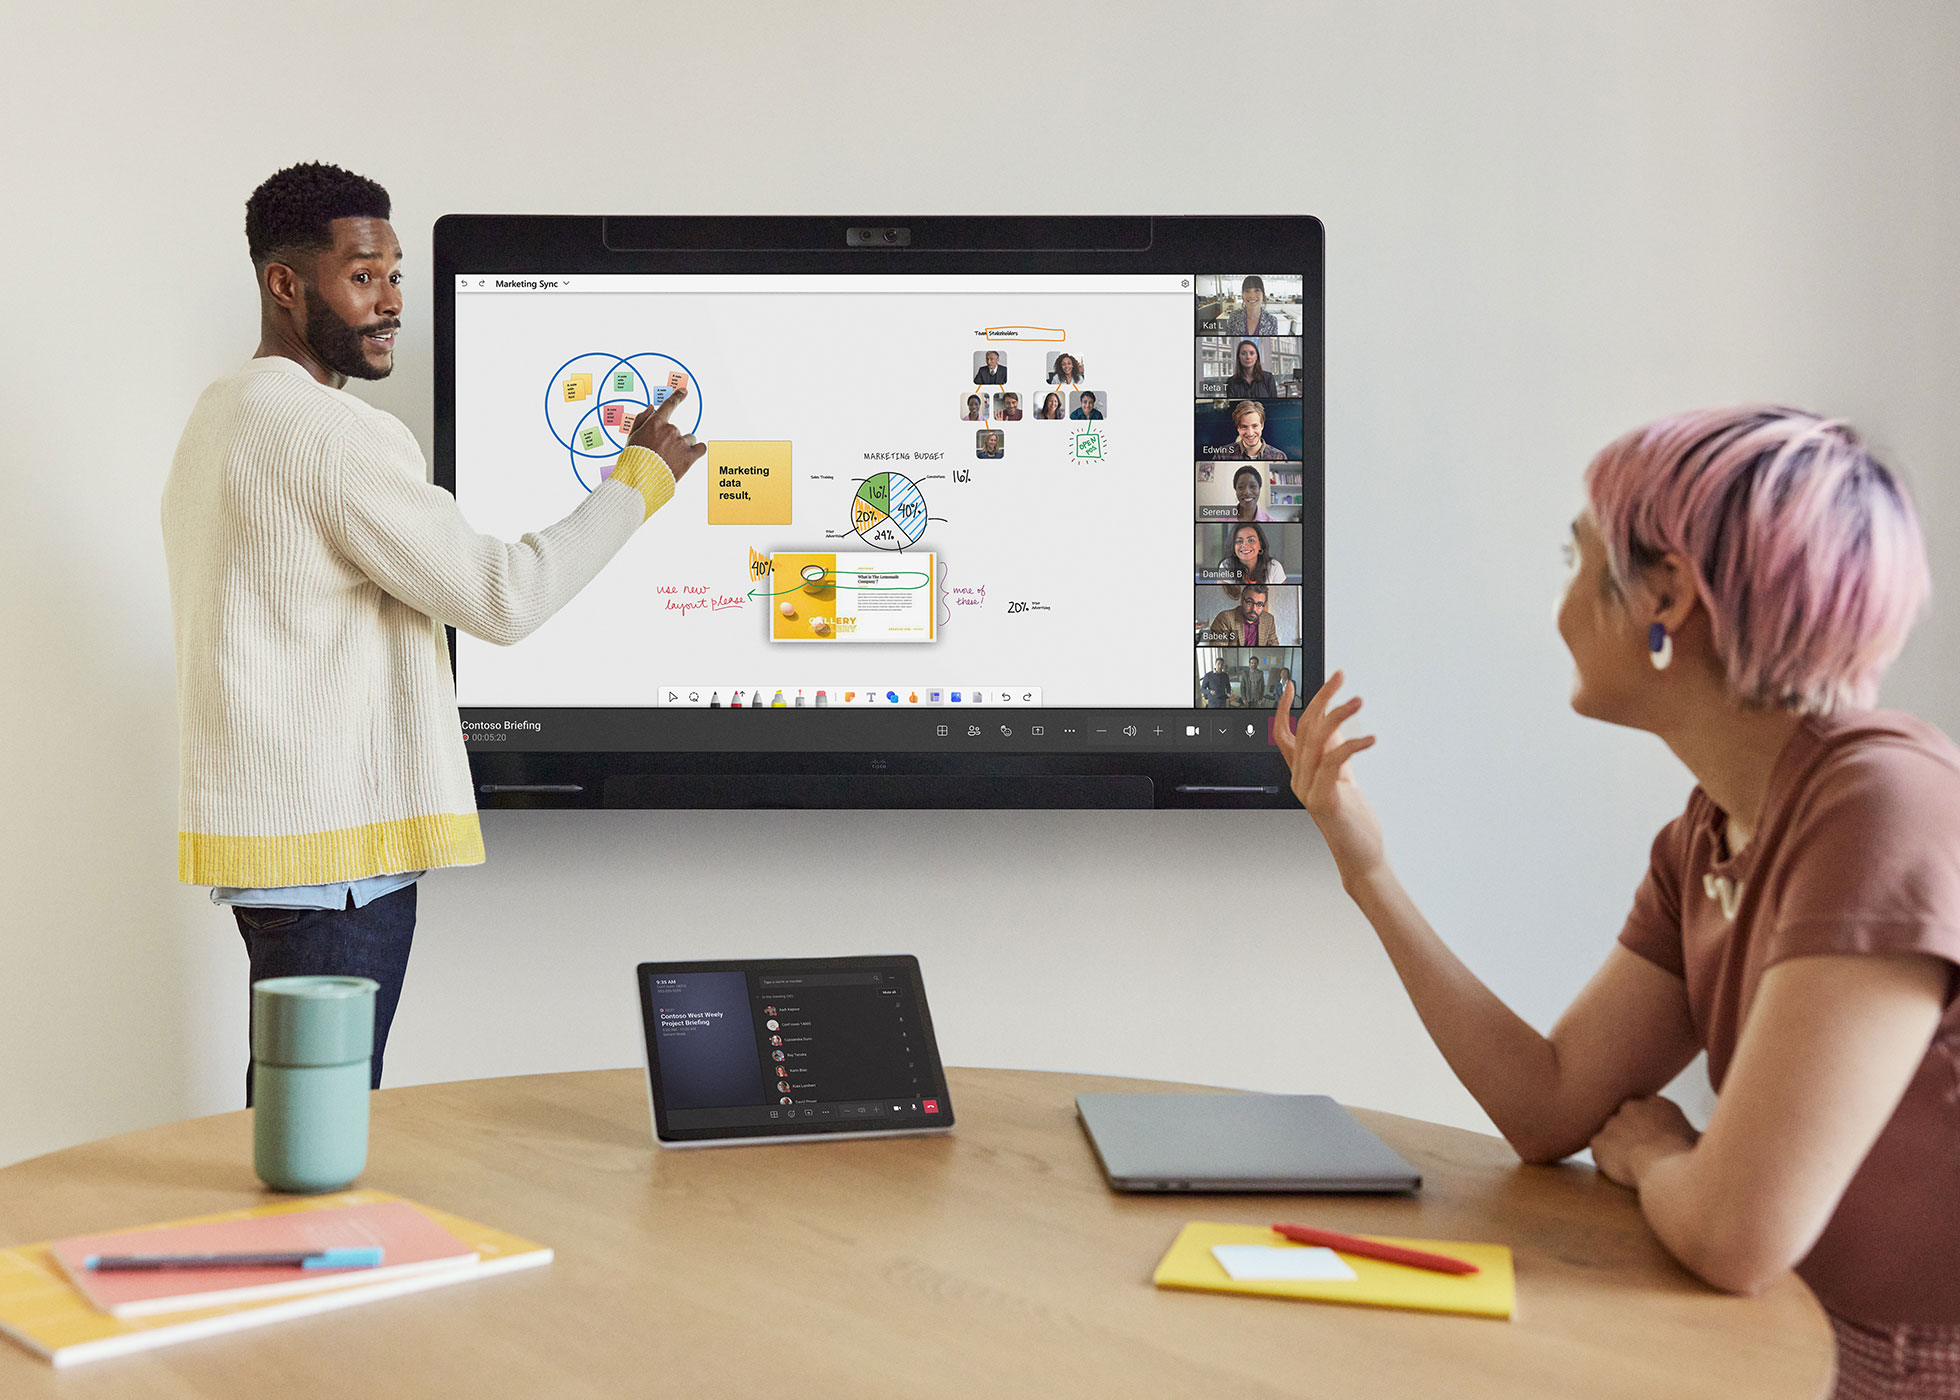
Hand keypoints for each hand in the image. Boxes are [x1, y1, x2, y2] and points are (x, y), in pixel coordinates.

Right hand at [624, 384, 705, 481]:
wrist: (641, 479)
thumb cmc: (633, 458)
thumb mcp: (632, 436)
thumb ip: (641, 419)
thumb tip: (652, 406)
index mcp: (656, 423)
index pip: (669, 405)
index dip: (678, 396)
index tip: (684, 391)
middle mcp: (671, 429)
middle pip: (677, 430)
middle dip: (672, 439)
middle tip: (661, 453)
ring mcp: (681, 442)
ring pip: (689, 439)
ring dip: (684, 446)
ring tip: (672, 459)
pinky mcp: (690, 456)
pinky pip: (701, 448)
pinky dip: (697, 451)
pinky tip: (690, 456)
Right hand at [1272, 671, 1383, 881]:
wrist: (1360, 856)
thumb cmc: (1352, 821)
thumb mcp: (1342, 779)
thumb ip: (1335, 753)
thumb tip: (1336, 725)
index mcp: (1301, 773)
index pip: (1284, 734)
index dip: (1284, 709)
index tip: (1290, 685)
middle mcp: (1299, 779)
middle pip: (1304, 728)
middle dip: (1322, 697)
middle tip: (1339, 677)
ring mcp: (1308, 789)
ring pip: (1317, 740)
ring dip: (1339, 714)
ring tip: (1358, 700)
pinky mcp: (1324, 799)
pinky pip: (1333, 761)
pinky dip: (1353, 745)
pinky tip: (1371, 738)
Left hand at [1590, 1095, 1698, 1188]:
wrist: (1668, 1172)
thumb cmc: (1689, 1160)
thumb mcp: (1701, 1140)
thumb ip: (1694, 1134)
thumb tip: (1704, 1139)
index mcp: (1658, 1104)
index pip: (1646, 1113)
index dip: (1649, 1132)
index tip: (1656, 1146)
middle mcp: (1632, 1107)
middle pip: (1626, 1121)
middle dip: (1630, 1136)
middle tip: (1641, 1157)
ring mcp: (1612, 1122)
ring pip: (1611, 1136)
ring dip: (1617, 1149)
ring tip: (1632, 1167)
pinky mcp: (1598, 1141)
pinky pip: (1598, 1152)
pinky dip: (1605, 1163)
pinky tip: (1619, 1173)